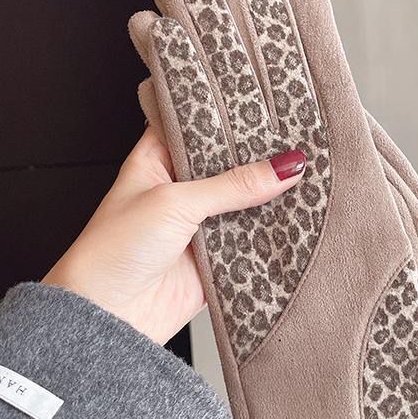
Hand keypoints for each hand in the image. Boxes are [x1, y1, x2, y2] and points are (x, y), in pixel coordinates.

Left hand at [42, 128, 305, 344]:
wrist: (108, 316)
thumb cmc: (112, 252)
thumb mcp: (174, 202)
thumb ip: (232, 185)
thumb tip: (282, 167)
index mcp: (158, 159)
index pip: (200, 125)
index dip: (230, 115)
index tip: (268, 102)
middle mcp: (182, 189)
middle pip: (231, 164)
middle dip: (261, 157)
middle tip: (300, 137)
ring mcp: (201, 223)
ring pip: (247, 202)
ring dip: (271, 196)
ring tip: (310, 174)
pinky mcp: (217, 257)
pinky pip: (254, 240)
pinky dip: (274, 233)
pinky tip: (298, 218)